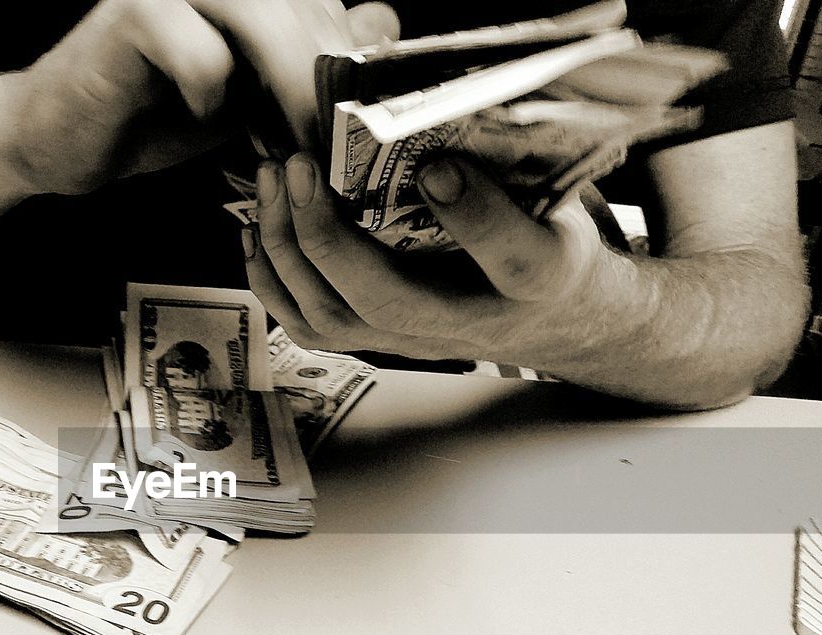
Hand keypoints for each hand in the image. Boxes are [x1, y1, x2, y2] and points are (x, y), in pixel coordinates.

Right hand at [0, 0, 398, 194]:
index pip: (323, 1)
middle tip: (327, 144)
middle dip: (325, 85)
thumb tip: (382, 24)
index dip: (348, 62)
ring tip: (284, 140)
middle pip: (304, 8)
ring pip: (265, 22)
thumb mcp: (252, 92)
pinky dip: (210, 96)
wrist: (65, 138)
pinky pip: (203, 55)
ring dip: (285, 90)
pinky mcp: (132, 14)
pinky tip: (199, 114)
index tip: (358, 124)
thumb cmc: (155, 112)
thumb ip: (310, 57)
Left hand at [245, 152, 624, 365]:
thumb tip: (438, 106)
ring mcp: (418, 340)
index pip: (517, 259)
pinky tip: (260, 229)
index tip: (438, 167)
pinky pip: (313, 326)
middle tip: (299, 164)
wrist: (550, 315)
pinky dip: (273, 279)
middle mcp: (472, 321)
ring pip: (338, 318)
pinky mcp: (380, 342)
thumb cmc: (548, 237)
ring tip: (273, 182)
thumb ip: (515, 161)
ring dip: (290, 250)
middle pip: (390, 302)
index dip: (476, 216)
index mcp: (540, 277)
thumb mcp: (562, 194)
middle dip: (329, 237)